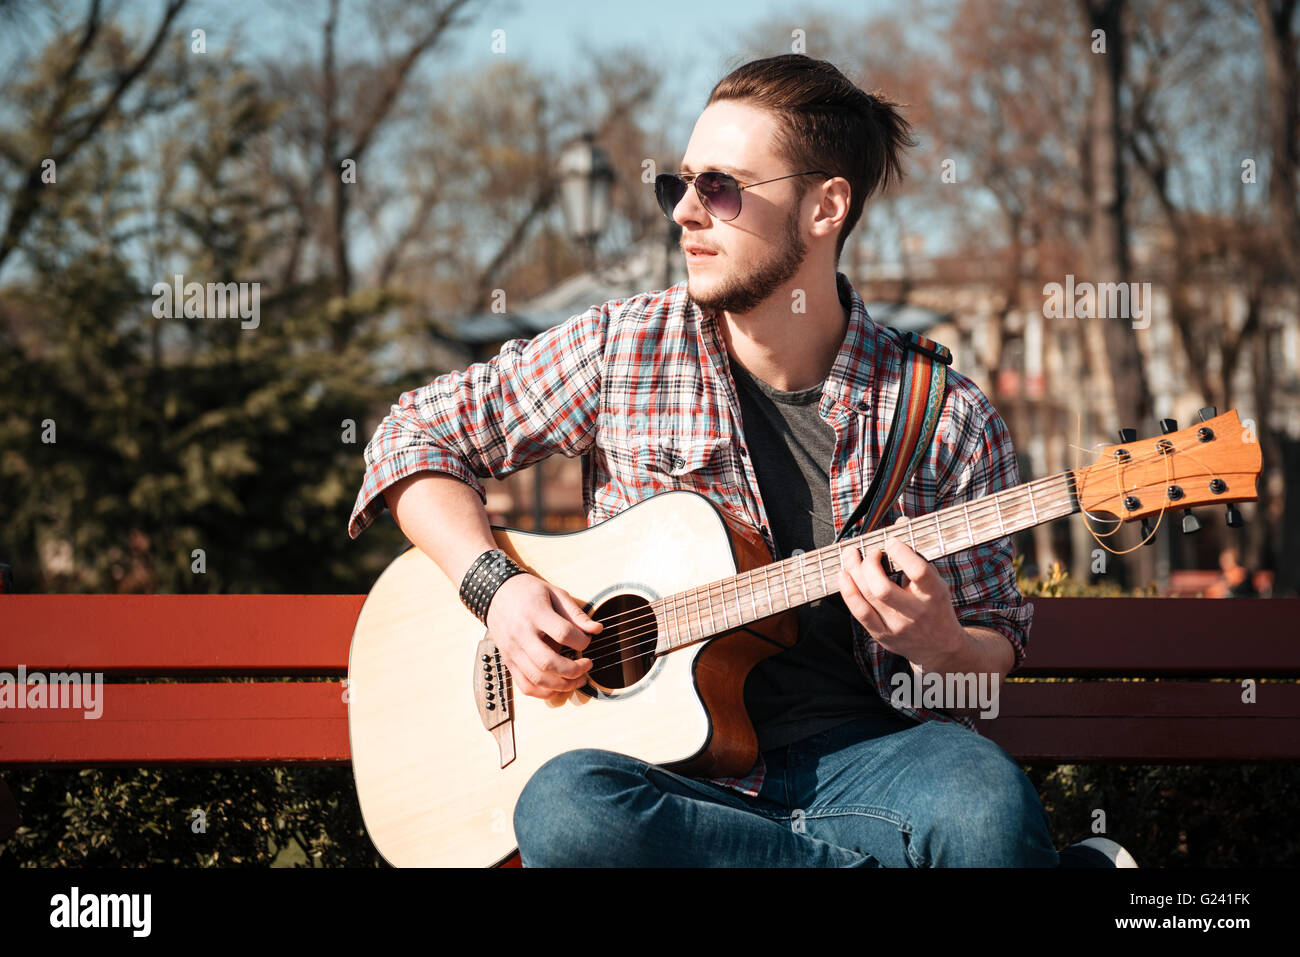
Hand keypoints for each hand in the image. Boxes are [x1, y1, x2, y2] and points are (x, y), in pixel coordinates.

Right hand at [484, 573, 603, 700]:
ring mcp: (513, 650)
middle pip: (549, 662)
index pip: (563, 633)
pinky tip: (558, 687)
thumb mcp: (555, 593)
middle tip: (587, 665)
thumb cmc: (528, 592)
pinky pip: (524, 685)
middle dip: (574, 670)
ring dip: (562, 685)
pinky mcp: (508, 661)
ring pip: (537, 678)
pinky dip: (543, 693)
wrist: (496, 593)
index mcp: (535, 613)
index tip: (588, 640)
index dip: (582, 641)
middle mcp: (521, 634)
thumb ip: (576, 613)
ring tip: (578, 679)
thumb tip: (597, 630)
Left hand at [836, 518, 966, 671]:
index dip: (901, 552)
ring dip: (853, 572)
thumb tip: (901, 520)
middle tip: (869, 550)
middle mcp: (915, 613)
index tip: (891, 541)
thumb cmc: (936, 606)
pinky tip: (843, 575)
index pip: (918, 572)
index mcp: (934, 595)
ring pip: (867, 598)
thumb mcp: (936, 582)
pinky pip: (859, 612)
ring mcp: (896, 626)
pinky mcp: (882, 635)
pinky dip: (847, 591)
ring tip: (850, 555)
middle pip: (883, 588)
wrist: (940, 648)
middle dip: (869, 564)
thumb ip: (917, 553)